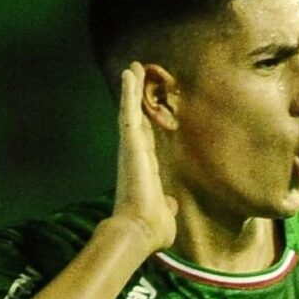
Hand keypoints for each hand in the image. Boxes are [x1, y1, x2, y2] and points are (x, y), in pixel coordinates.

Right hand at [111, 62, 177, 251]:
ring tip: (132, 67)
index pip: (144, 140)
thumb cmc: (152, 229)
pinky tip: (129, 74)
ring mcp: (131, 149)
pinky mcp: (130, 144)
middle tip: (134, 76)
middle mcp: (134, 156)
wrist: (139, 231)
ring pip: (130, 112)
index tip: (144, 108)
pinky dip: (129, 93)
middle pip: (135, 120)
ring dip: (131, 89)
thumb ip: (166, 206)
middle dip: (135, 98)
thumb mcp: (164, 214)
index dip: (144, 122)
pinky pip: (128, 112)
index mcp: (144, 170)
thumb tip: (169, 205)